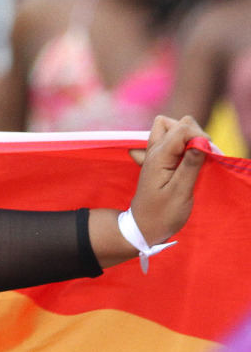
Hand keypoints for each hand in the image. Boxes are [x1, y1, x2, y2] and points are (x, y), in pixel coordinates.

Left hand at [128, 115, 208, 244]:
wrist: (143, 227)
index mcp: (158, 156)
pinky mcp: (158, 161)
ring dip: (186, 137)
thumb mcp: (180, 192)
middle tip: (202, 156)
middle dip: (194, 134)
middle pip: (176, 124)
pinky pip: (166, 141)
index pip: (183, 128)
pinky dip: (178, 144)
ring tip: (195, 157)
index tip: (209, 156)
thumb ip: (190, 165)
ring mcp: (154, 155)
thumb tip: (201, 142)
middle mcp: (153, 151)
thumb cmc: (162, 214)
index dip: (200, 137)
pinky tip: (182, 158)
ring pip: (170, 128)